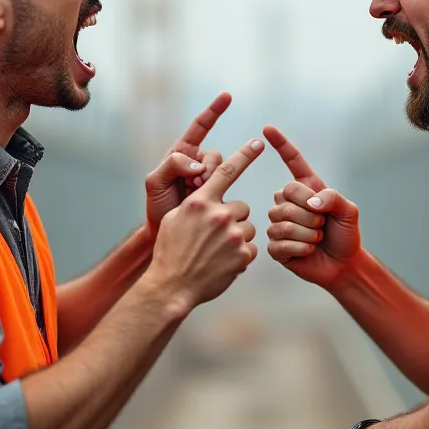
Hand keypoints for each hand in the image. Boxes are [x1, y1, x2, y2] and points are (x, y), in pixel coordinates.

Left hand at [145, 93, 230, 239]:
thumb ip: (171, 165)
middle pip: (214, 155)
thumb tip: (197, 164)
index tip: (227, 97)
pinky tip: (208, 203)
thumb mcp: (154, 183)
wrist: (165, 233)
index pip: (200, 127)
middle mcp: (197, 163)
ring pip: (223, 170)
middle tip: (192, 185)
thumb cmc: (157, 207)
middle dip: (206, 169)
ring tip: (194, 195)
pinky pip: (227, 186)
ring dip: (210, 182)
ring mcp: (208, 179)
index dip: (214, 111)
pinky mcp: (218, 194)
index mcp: (181, 154)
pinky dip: (218, 192)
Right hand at [147, 138, 262, 311]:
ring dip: (237, 237)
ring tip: (218, 251)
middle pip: (242, 206)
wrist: (172, 286)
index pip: (227, 171)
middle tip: (216, 234)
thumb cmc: (170, 251)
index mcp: (201, 201)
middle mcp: (218, 214)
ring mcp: (232, 235)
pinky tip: (223, 264)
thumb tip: (211, 196)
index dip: (245, 155)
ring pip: (248, 228)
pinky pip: (250, 249)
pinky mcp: (242, 255)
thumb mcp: (175, 219)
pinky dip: (240, 256)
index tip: (258, 143)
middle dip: (233, 217)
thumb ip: (197, 204)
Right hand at [264, 126, 361, 288]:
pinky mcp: (275, 246)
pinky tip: (308, 252)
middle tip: (322, 225)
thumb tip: (311, 201)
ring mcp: (279, 224)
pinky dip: (300, 249)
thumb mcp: (349, 212)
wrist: (343, 265)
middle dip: (310, 214)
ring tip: (316, 240)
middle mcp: (288, 203)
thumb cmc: (346, 235)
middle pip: (285, 195)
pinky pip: (280, 243)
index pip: (292, 161)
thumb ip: (334, 198)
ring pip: (283, 221)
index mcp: (306, 188)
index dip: (281, 144)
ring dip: (307, 234)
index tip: (267, 129)